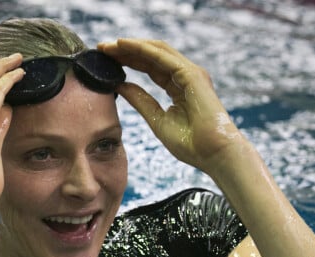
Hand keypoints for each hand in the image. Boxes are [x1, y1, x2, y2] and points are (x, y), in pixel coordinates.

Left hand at [98, 39, 241, 173]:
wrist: (212, 153)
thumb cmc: (190, 144)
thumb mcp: (157, 120)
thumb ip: (140, 101)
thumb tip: (120, 86)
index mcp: (178, 88)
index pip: (150, 69)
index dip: (128, 62)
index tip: (106, 61)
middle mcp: (184, 76)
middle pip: (151, 57)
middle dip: (126, 51)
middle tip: (102, 49)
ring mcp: (189, 73)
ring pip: (156, 51)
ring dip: (131, 46)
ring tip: (108, 46)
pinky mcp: (191, 74)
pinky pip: (162, 56)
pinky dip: (142, 49)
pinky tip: (123, 45)